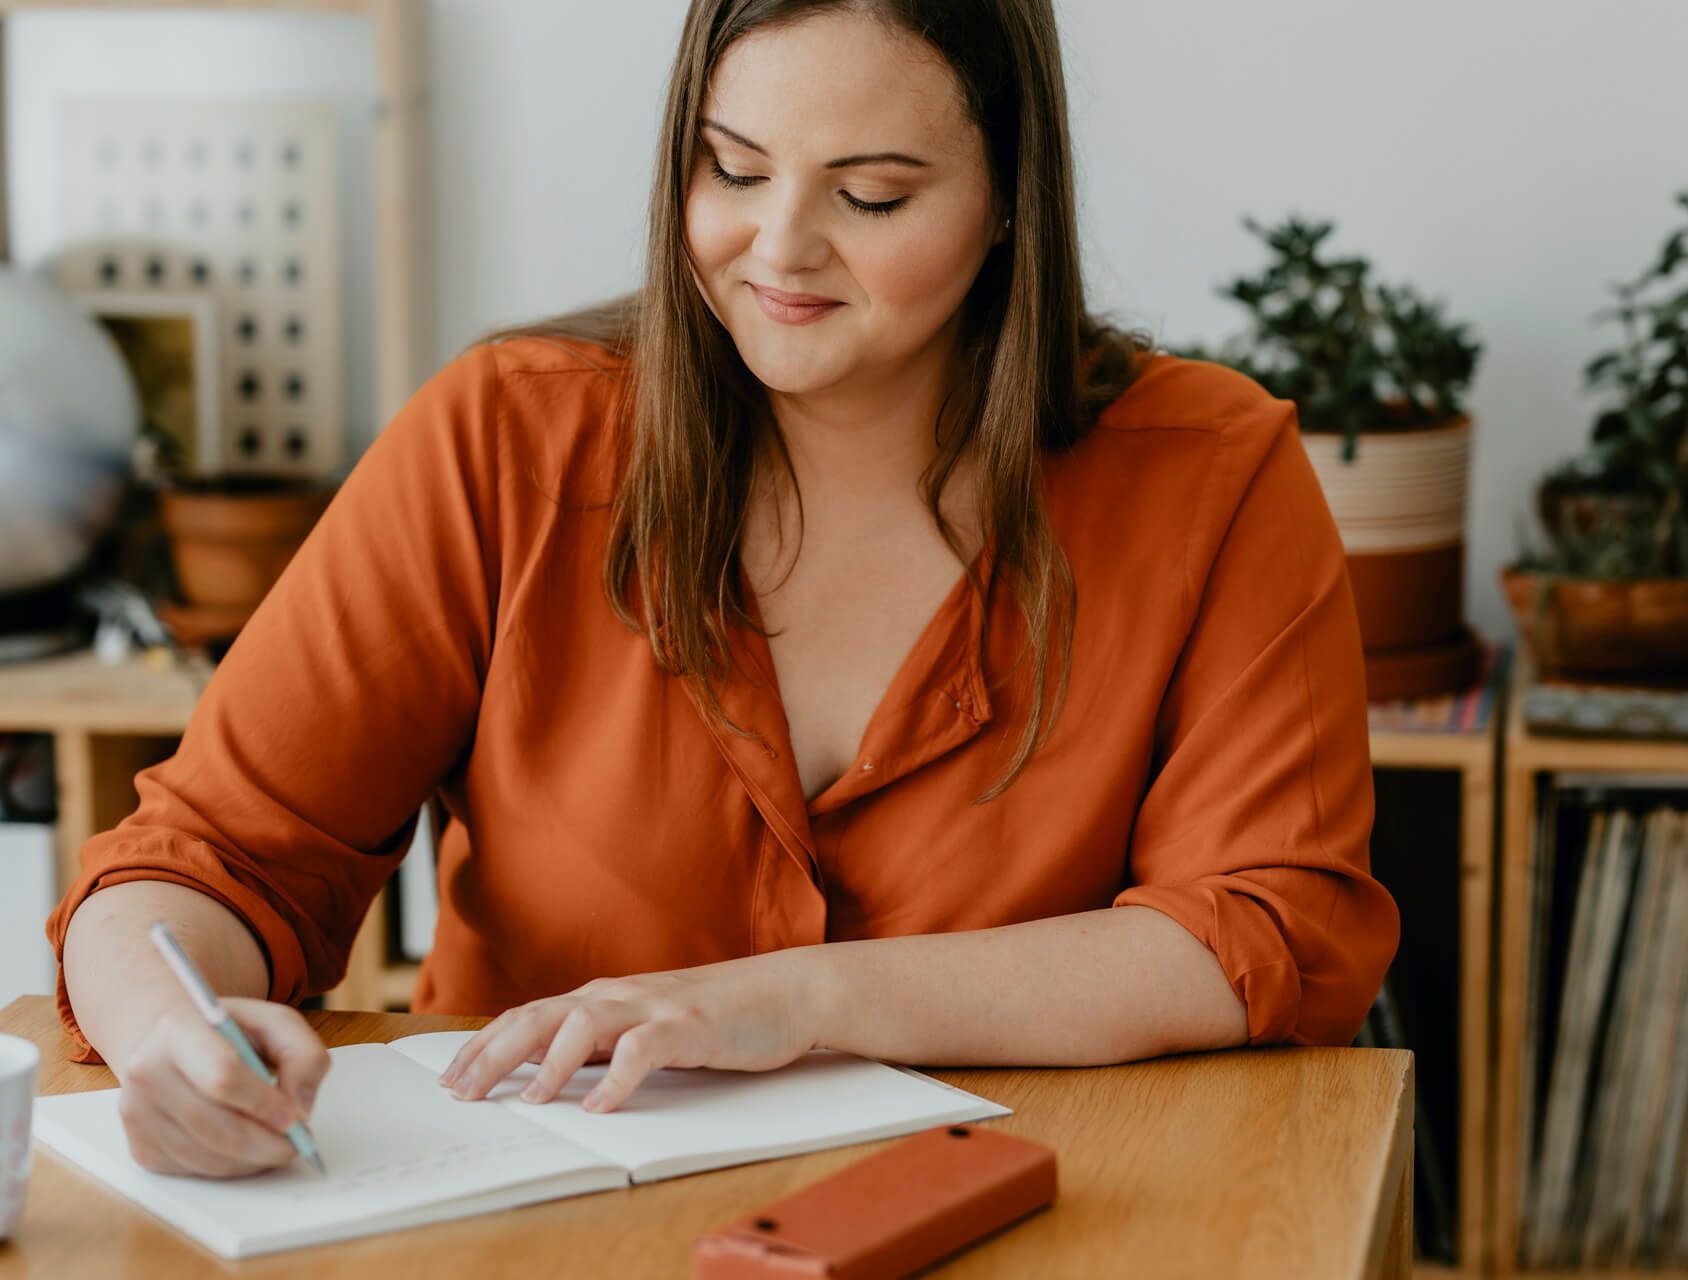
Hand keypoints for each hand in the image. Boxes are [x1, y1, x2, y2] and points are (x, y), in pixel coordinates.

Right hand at [115, 997, 330, 1177]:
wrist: (171, 1044)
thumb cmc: (228, 1033)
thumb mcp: (275, 1023)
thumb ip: (303, 1054)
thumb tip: (301, 1106)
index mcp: (178, 1030)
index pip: (222, 1076)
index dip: (264, 1103)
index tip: (296, 1117)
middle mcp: (147, 1072)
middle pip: (216, 1127)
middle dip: (266, 1143)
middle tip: (298, 1142)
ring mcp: (137, 1114)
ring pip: (207, 1157)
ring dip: (252, 1159)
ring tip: (276, 1141)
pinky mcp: (140, 1148)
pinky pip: (195, 1171)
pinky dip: (231, 1167)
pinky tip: (245, 1145)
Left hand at [437, 951, 826, 1112]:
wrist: (787, 991)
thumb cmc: (719, 1013)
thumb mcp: (649, 1025)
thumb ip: (607, 1041)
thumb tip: (555, 1072)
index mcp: (606, 996)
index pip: (530, 1015)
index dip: (486, 1044)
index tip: (452, 1077)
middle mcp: (620, 995)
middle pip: (541, 1016)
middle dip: (494, 1053)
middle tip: (462, 1091)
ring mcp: (654, 1006)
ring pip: (584, 1024)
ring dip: (551, 1063)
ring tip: (531, 1100)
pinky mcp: (689, 1025)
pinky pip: (644, 1049)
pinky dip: (619, 1078)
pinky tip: (602, 1106)